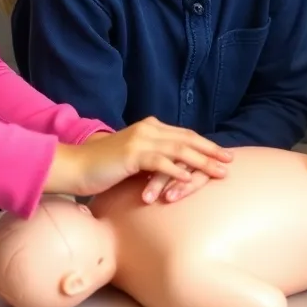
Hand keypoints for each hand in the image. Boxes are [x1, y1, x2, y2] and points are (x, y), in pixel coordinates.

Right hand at [45, 116, 231, 196]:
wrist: (75, 166)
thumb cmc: (102, 167)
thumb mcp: (133, 160)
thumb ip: (152, 159)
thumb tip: (173, 170)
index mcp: (150, 128)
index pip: (185, 135)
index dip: (206, 144)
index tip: (224, 154)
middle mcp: (148, 130)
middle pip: (188, 139)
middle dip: (211, 151)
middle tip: (231, 161)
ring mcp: (140, 140)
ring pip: (179, 150)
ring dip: (202, 161)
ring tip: (219, 171)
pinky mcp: (132, 154)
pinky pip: (160, 162)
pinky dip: (177, 170)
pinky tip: (190, 178)